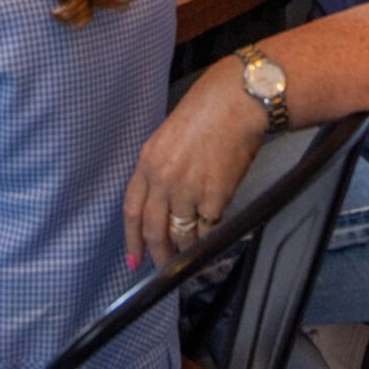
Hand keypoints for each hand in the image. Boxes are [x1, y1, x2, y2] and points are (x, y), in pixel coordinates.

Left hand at [122, 65, 267, 269]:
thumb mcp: (169, 138)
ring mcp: (188, 190)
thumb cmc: (208, 111)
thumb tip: (164, 201)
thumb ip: (162, 170)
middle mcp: (163, 179)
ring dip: (187, 247)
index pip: (132, 210)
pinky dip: (212, 233)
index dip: (132, 239)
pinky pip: (210, 227)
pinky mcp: (215, 197)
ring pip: (183, 234)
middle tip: (164, 266)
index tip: (134, 259)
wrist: (237, 102)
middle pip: (154, 229)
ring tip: (193, 250)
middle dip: (158, 254)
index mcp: (148, 162)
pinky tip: (216, 230)